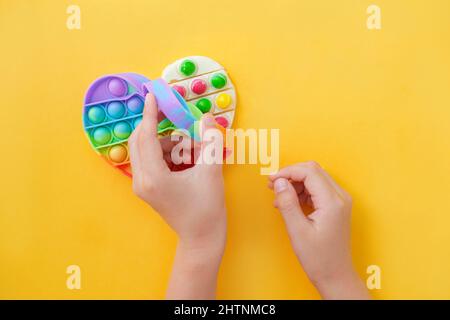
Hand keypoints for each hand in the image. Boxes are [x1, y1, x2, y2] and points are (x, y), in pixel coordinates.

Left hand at [129, 93, 225, 298]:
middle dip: (162, 128)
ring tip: (197, 151)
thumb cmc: (207, 209)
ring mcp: (142, 185)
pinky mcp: (148, 188)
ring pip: (150, 150)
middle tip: (180, 120)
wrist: (202, 239)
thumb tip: (206, 117)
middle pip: (141, 141)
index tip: (153, 95)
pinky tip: (190, 160)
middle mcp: (141, 180)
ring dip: (171, 144)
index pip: (146, 136)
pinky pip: (154, 161)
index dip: (150, 114)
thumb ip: (209, 141)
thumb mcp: (211, 172)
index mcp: (153, 176)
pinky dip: (170, 155)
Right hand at [268, 162, 369, 299]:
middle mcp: (340, 197)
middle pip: (313, 170)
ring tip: (279, 197)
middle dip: (291, 174)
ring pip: (315, 177)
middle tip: (273, 185)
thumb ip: (287, 203)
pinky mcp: (336, 206)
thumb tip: (279, 182)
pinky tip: (289, 202)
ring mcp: (340, 201)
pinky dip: (302, 191)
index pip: (309, 172)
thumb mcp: (297, 231)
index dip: (287, 172)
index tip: (271, 180)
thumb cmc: (319, 258)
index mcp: (332, 202)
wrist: (336, 275)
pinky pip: (318, 188)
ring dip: (295, 182)